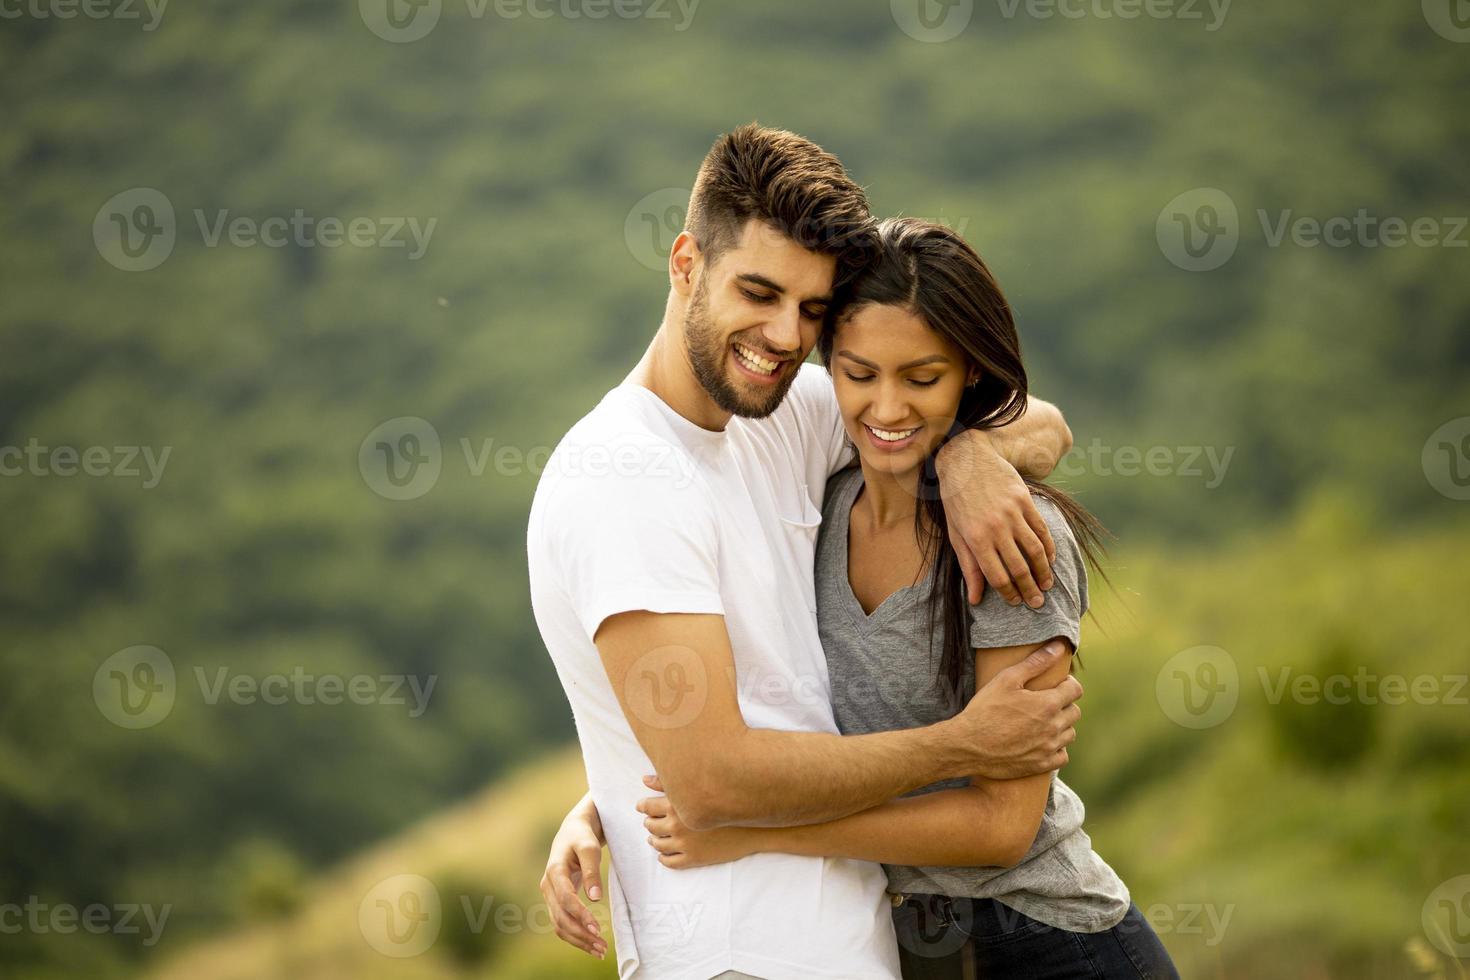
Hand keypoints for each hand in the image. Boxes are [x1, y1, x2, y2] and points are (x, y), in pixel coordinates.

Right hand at [538, 795, 607, 958]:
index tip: (598, 929)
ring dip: (578, 940)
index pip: (565, 899)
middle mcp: (548, 885)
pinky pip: (562, 922)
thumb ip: (592, 870)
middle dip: (581, 934)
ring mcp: (550, 894)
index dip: (580, 915)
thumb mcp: (590, 847)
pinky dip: (575, 935)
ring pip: (559, 924)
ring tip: (600, 951)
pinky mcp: (556, 900)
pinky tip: (591, 943)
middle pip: (561, 917)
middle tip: (602, 947)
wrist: (573, 830)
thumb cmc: (583, 836)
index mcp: (554, 870)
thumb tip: (595, 898)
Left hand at [637, 775, 754, 869]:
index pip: (647, 807)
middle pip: (650, 825)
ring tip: (657, 835)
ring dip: (655, 839)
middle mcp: (677, 825)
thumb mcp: (698, 786)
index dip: (643, 806)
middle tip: (652, 819)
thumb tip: (644, 779)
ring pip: (657, 845)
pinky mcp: (693, 859)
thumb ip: (669, 782)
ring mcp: (684, 845)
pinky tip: (666, 852)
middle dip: (650, 822)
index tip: (644, 806)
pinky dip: (663, 857)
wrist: (754, 825)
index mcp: (676, 805)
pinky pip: (669, 862)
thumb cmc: (728, 799)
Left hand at [936, 430, 1055, 607]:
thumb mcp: (956, 534)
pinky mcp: (1025, 500)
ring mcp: (1012, 513)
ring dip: (1043, 572)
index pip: (998, 576)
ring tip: (1047, 585)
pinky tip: (1050, 560)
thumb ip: (969, 567)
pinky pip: (1041, 529)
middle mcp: (996, 528)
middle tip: (1037, 603)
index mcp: (976, 539)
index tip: (1016, 602)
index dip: (1009, 593)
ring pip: (1035, 551)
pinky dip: (1048, 547)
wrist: (965, 460)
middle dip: (1030, 589)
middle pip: (1019, 568)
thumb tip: (976, 599)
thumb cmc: (956, 501)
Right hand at [954, 640, 1081, 778]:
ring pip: (1069, 734)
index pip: (1075, 690)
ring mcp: (1048, 748)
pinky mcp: (1041, 765)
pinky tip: (1042, 741)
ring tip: (1042, 721)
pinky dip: (1056, 748)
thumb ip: (1036, 662)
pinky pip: (1063, 756)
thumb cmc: (984, 709)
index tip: (1056, 684)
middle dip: (1064, 703)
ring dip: (1061, 726)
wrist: (967, 745)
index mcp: (1047, 704)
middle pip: (1074, 712)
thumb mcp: (1006, 679)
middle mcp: (1053, 728)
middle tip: (1045, 702)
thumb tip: (1059, 646)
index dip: (1067, 683)